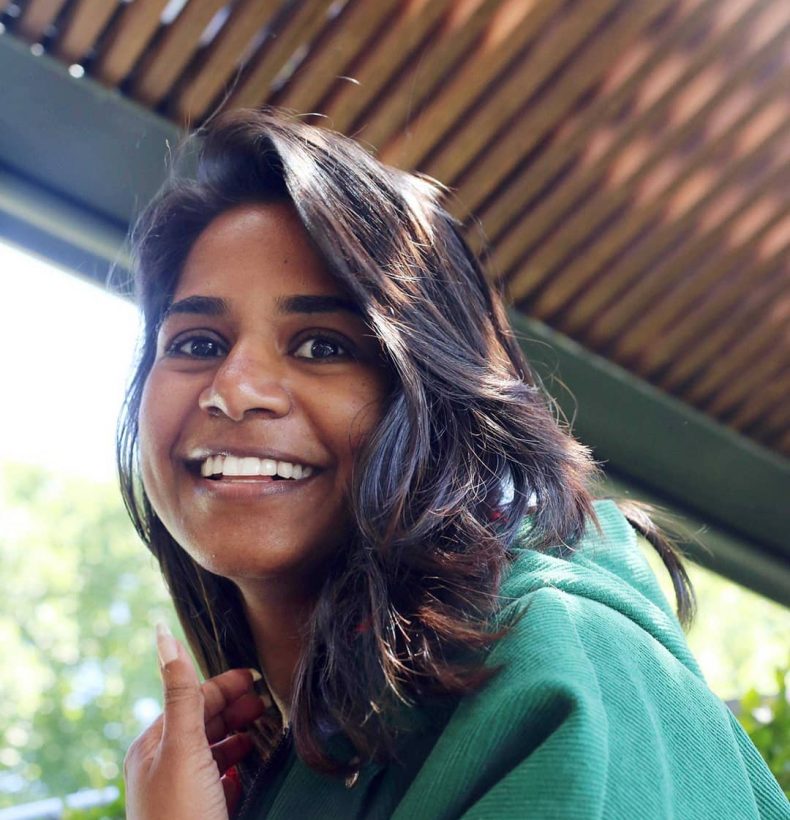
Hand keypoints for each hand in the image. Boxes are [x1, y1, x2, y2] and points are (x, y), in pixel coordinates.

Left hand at [124, 623, 264, 819]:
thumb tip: (164, 637)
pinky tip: (250, 765)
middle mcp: (164, 767)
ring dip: (238, 735)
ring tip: (264, 728)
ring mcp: (182, 793)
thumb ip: (182, 693)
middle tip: (266, 701)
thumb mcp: (183, 748)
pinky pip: (220, 780)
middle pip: (203, 723)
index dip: (223, 685)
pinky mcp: (200, 815)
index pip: (191, 699)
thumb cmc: (181, 816)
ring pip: (213, 751)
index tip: (255, 677)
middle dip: (234, 708)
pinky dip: (237, 766)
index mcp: (153, 746)